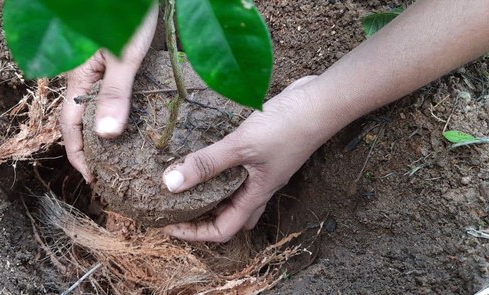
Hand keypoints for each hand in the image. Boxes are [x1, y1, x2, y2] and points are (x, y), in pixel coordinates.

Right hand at [60, 7, 157, 182]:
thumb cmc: (128, 16)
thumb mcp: (125, 57)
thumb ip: (116, 93)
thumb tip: (106, 136)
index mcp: (78, 79)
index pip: (69, 127)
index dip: (78, 156)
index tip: (92, 181)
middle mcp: (83, 78)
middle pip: (79, 122)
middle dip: (90, 151)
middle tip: (108, 175)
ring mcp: (97, 72)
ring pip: (94, 111)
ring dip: (103, 136)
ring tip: (120, 159)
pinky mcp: (113, 66)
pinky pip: (109, 98)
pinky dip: (116, 117)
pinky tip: (133, 127)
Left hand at [161, 76, 335, 241]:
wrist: (321, 102)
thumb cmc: (287, 127)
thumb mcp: (241, 146)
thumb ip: (207, 164)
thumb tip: (171, 184)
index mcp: (256, 195)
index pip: (223, 230)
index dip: (194, 234)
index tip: (168, 226)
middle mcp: (259, 188)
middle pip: (230, 217)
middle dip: (202, 219)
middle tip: (175, 208)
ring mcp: (263, 170)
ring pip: (234, 195)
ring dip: (211, 195)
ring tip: (185, 184)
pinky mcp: (263, 152)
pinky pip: (237, 171)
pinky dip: (219, 170)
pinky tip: (206, 156)